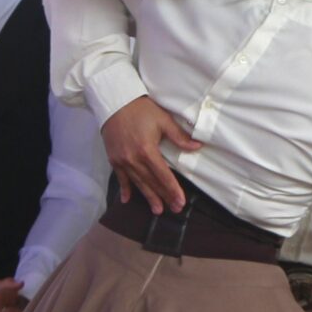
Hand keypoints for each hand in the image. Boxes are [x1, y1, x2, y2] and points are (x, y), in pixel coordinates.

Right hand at [101, 95, 198, 213]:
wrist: (114, 101)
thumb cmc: (140, 109)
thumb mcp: (163, 119)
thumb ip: (179, 136)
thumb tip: (197, 146)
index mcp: (147, 150)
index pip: (163, 175)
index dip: (172, 190)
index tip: (180, 201)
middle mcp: (133, 159)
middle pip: (151, 182)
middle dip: (164, 197)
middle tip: (175, 209)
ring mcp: (122, 161)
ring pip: (138, 183)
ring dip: (148, 197)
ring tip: (157, 210)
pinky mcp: (114, 159)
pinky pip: (120, 178)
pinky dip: (125, 189)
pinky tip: (127, 200)